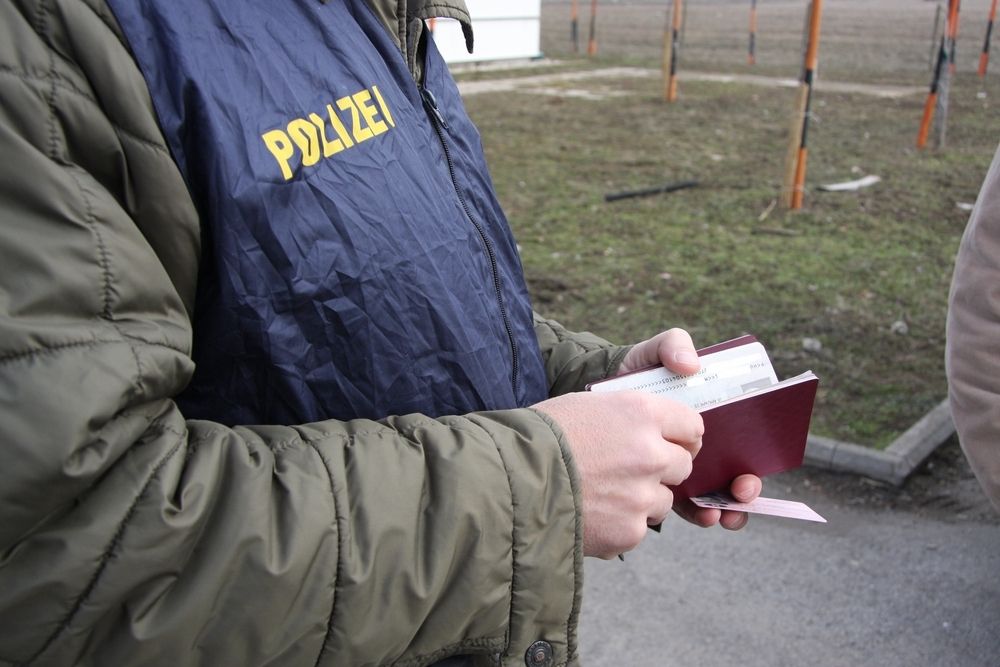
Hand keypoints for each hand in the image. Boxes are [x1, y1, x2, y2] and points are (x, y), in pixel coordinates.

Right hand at [532, 390, 702, 559]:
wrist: (506, 480)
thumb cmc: (540, 437)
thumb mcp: (587, 406)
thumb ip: (627, 418)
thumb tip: (651, 430)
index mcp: (640, 413)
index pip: (692, 425)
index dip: (681, 435)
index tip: (671, 442)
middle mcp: (651, 453)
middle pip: (683, 464)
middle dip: (662, 467)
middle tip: (629, 470)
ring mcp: (642, 495)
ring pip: (663, 500)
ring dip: (641, 498)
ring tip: (602, 494)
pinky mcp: (629, 531)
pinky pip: (637, 527)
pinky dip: (619, 524)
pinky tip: (590, 513)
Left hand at [618, 327, 760, 530]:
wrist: (594, 394)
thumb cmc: (631, 372)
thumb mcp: (652, 353)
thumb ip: (673, 345)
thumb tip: (692, 365)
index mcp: (706, 419)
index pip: (741, 443)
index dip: (751, 458)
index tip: (749, 467)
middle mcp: (700, 445)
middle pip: (734, 473)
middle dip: (744, 488)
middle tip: (742, 490)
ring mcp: (680, 466)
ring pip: (713, 493)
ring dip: (725, 506)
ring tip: (720, 512)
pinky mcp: (658, 482)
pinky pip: (685, 502)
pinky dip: (698, 511)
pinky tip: (701, 513)